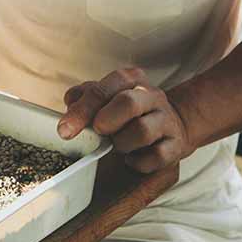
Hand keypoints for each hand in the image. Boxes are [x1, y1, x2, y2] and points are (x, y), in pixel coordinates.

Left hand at [57, 67, 194, 173]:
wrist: (172, 123)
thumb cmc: (128, 111)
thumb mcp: (106, 97)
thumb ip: (84, 97)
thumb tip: (70, 104)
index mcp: (131, 79)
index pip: (103, 89)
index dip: (81, 110)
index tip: (65, 130)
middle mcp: (151, 96)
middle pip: (128, 103)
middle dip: (105, 121)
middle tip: (97, 133)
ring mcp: (166, 120)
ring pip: (142, 130)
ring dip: (122, 143)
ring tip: (116, 145)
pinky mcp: (176, 144)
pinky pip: (157, 156)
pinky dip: (139, 161)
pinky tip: (131, 159)